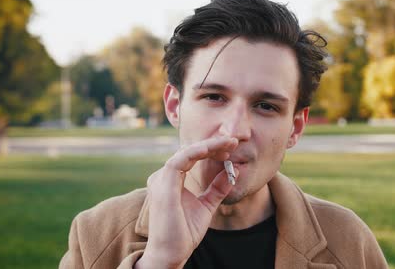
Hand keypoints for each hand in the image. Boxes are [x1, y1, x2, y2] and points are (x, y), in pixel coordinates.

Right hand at [134, 136, 238, 268]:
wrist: (172, 254)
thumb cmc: (185, 232)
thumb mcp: (207, 206)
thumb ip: (217, 188)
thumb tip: (233, 172)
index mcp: (171, 180)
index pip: (192, 156)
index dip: (212, 149)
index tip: (231, 148)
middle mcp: (164, 177)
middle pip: (189, 151)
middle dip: (213, 144)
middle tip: (233, 141)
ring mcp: (161, 180)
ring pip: (186, 152)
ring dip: (208, 145)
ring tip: (228, 144)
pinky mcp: (163, 185)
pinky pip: (179, 161)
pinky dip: (196, 152)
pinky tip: (212, 149)